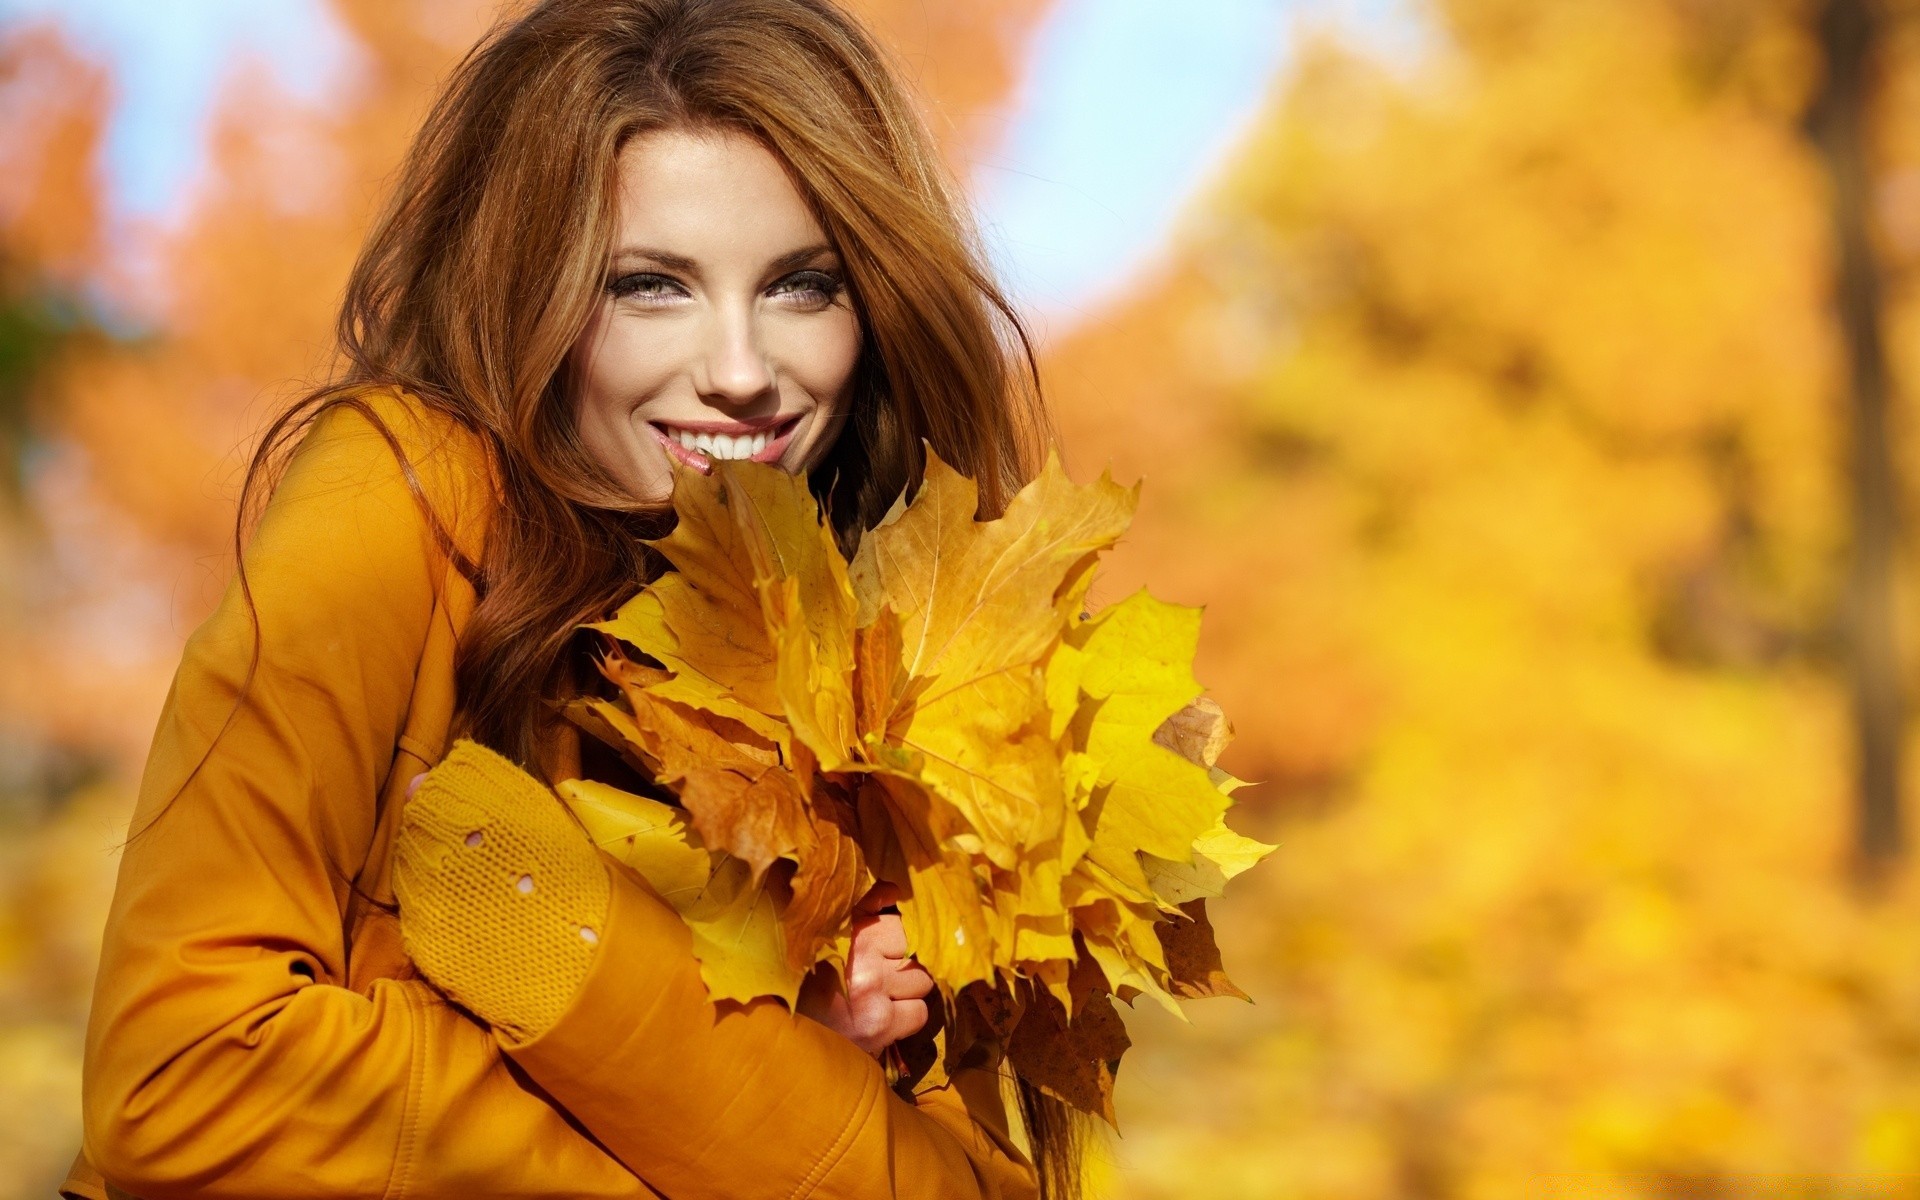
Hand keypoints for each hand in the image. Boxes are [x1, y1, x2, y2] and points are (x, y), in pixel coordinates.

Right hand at [795, 884, 933, 1056]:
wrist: (787, 1035)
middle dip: (899, 964)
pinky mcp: (879, 1023)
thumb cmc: (807, 982)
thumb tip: (892, 891)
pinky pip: (919, 1012)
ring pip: (921, 980)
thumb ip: (860, 907)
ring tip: (880, 997)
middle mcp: (861, 957)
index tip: (872, 952)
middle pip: (912, 950)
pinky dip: (907, 1017)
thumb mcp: (826, 936)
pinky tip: (884, 1018)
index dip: (888, 939)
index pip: (897, 922)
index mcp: (846, 930)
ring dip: (906, 990)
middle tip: (875, 978)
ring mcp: (872, 992)